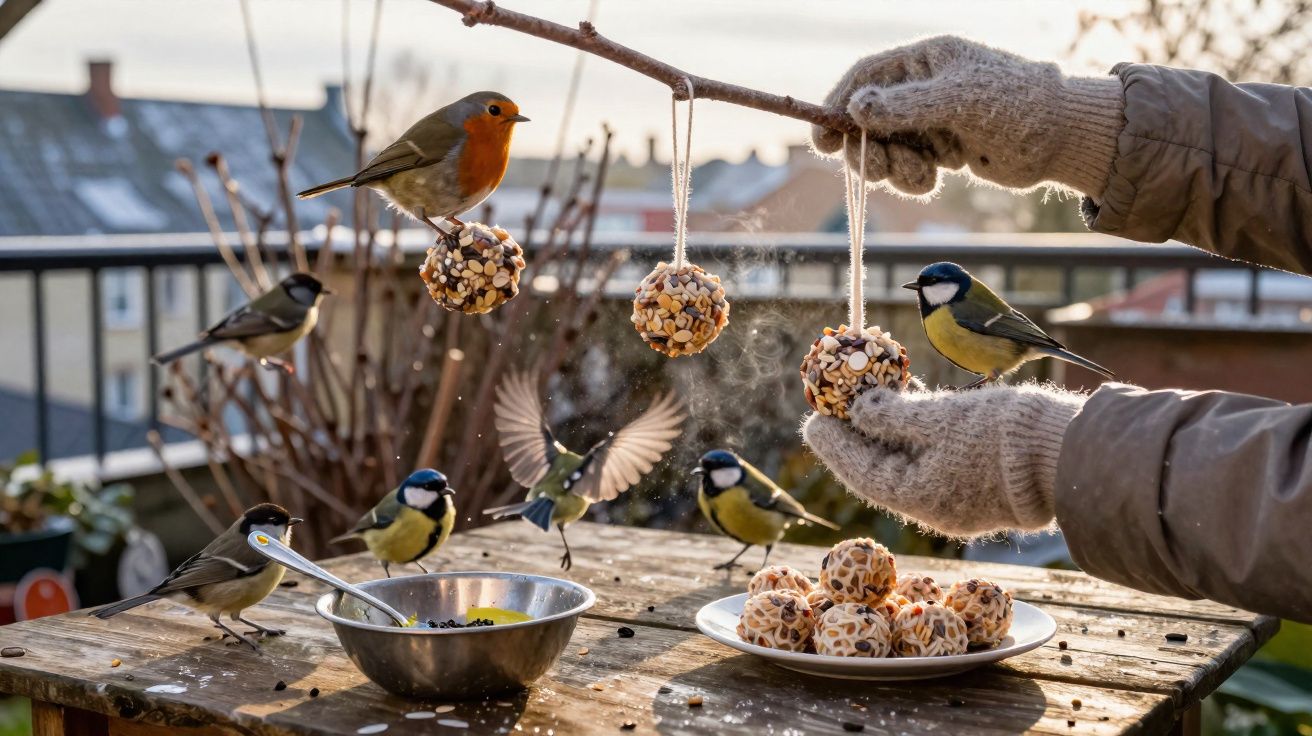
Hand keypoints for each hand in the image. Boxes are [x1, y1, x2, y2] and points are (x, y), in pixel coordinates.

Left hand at [801, 382, 1086, 536]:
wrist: (1069, 452)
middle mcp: (935, 506)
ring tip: (867, 400)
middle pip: (882, 469)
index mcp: (918, 497)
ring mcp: (960, 499)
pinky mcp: (982, 485)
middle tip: (832, 406)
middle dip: (856, 436)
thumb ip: (892, 416)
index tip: (812, 418)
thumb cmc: (1000, 435)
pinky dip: (917, 436)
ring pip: (910, 464)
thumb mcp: (938, 418)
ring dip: (887, 432)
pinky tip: (910, 408)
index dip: (833, 444)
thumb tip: (857, 409)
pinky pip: (935, 461)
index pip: (861, 472)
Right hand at [812, 36, 1123, 197]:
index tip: (821, 138)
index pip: (866, 77)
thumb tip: (855, 107)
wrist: (1060, 138)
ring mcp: (931, 121)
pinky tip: (932, 179)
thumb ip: (904, 105)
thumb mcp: (957, 100)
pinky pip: (907, 168)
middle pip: (868, 119)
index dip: (839, 105)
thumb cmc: (1016, 103)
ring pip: (886, 148)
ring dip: (891, 168)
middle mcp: (923, 89)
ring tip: (920, 175)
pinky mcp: (941, 151)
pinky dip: (911, 179)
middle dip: (866, 148)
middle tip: (872, 169)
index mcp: (925, 61)